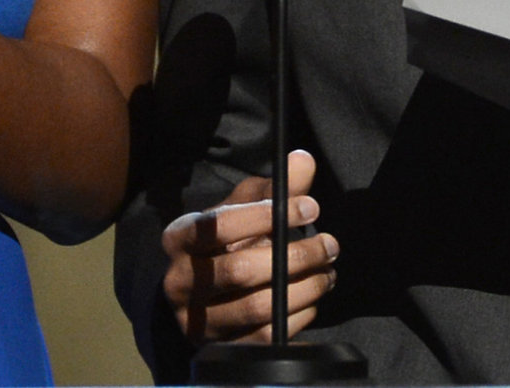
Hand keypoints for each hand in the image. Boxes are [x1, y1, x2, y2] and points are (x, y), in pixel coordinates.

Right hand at [161, 150, 340, 343]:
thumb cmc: (223, 242)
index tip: (311, 207)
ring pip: (256, 308)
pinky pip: (264, 338)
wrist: (197, 295)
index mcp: (179, 238)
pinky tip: (315, 298)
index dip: (267, 215)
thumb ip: (272, 189)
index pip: (220, 225)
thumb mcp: (240, 208)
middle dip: (294, 256)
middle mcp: (179, 281)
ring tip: (329, 271)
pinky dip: (298, 318)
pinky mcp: (219, 349)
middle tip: (330, 244)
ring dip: (303, 289)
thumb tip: (303, 161)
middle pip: (240, 270)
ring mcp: (196, 321)